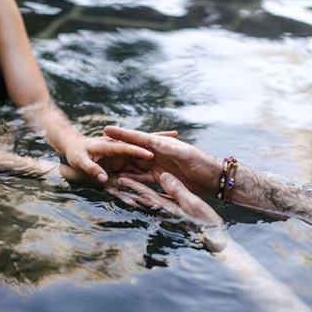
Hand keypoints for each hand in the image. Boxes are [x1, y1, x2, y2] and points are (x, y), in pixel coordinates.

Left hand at [63, 131, 177, 183]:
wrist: (73, 147)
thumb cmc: (75, 153)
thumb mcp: (80, 162)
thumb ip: (92, 170)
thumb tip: (104, 179)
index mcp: (109, 145)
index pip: (126, 148)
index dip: (139, 150)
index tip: (152, 153)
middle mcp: (119, 145)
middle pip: (141, 142)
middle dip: (159, 138)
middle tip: (176, 134)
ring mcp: (123, 150)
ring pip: (144, 147)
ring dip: (160, 144)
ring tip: (178, 141)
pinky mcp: (124, 156)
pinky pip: (139, 157)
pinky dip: (153, 154)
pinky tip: (167, 156)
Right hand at [103, 126, 222, 195]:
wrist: (214, 178)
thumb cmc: (202, 162)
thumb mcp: (185, 154)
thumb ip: (168, 148)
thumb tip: (151, 141)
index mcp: (162, 145)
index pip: (138, 137)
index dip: (122, 134)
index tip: (106, 129)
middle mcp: (158, 153)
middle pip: (132, 150)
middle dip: (116, 148)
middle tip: (98, 146)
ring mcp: (159, 165)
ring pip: (135, 165)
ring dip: (121, 165)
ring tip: (105, 166)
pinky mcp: (162, 178)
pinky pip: (143, 179)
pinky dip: (133, 180)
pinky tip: (122, 181)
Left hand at [107, 172, 225, 250]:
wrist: (215, 240)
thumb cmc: (206, 223)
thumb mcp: (193, 203)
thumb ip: (178, 191)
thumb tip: (163, 176)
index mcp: (167, 207)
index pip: (146, 194)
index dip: (132, 186)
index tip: (118, 180)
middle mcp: (164, 211)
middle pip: (140, 200)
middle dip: (125, 193)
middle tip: (107, 187)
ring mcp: (168, 213)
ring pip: (145, 203)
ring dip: (130, 197)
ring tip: (116, 191)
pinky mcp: (174, 214)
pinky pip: (155, 204)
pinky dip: (144, 199)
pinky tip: (139, 197)